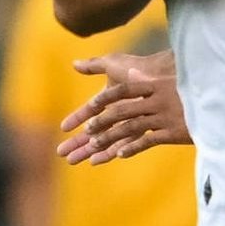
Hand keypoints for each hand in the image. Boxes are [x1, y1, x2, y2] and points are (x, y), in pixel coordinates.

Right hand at [56, 51, 187, 163]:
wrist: (163, 74)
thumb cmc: (140, 66)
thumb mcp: (114, 63)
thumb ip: (94, 65)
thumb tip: (74, 64)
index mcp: (111, 97)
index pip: (89, 111)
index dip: (76, 119)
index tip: (63, 128)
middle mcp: (119, 112)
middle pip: (94, 130)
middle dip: (77, 141)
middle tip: (61, 154)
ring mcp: (130, 122)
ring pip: (105, 140)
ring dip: (88, 150)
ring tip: (73, 161)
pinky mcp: (141, 130)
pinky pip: (122, 144)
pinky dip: (108, 152)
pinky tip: (95, 160)